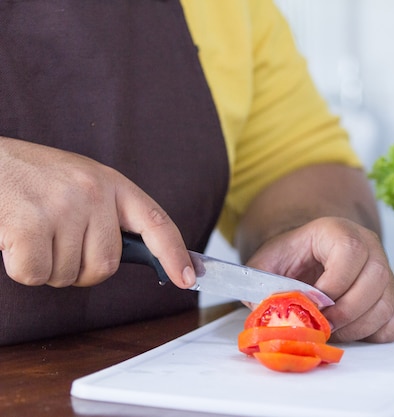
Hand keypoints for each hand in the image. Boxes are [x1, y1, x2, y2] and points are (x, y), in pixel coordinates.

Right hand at [0, 137, 194, 287]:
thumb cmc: (33, 178)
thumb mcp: (81, 183)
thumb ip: (109, 214)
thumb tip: (144, 256)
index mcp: (112, 183)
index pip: (157, 223)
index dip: (175, 254)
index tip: (189, 279)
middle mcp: (93, 192)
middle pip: (106, 265)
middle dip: (81, 271)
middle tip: (58, 246)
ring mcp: (62, 207)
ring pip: (68, 274)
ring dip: (48, 268)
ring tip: (33, 234)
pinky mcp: (29, 225)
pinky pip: (35, 274)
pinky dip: (23, 269)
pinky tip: (14, 241)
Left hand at [244, 216, 393, 342]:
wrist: (307, 257)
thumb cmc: (289, 260)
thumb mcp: (265, 265)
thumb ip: (261, 286)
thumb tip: (271, 314)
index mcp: (337, 230)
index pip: (350, 251)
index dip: (332, 285)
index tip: (313, 306)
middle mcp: (368, 244)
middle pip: (375, 279)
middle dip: (345, 312)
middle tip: (322, 325)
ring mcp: (386, 268)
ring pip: (387, 303)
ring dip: (358, 327)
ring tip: (332, 330)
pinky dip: (378, 332)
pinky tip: (353, 330)